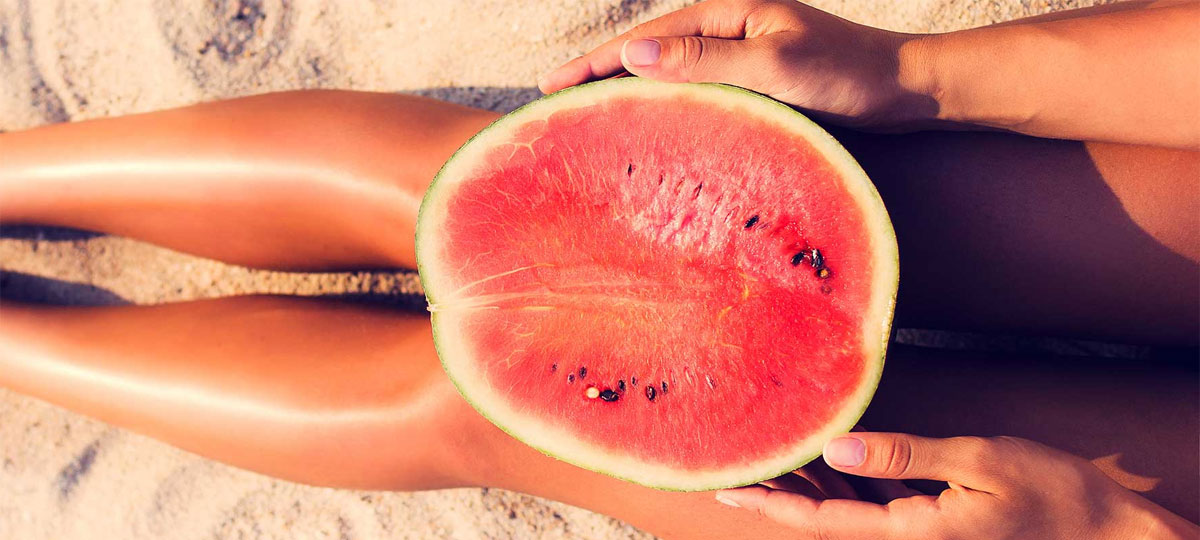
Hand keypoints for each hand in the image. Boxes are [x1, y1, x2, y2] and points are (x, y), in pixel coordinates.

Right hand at [538, 0, 933, 128]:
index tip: (552, 86)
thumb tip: (633, 56)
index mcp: (728, 11)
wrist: (904, 88)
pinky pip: (695, 85)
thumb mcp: (775, 66)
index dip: (596, 62)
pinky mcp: (755, 74)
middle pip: (649, 49)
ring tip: (587, 112)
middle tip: (553, 101)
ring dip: (628, 87)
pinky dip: (663, 101)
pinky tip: (651, 122)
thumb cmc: (847, 75)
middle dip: (600, 71)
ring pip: (669, 68)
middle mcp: (729, 24)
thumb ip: (706, 61)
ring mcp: (741, 49)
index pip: (645, 39)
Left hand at [715, 433, 1197, 539]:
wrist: (1104, 531)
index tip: (727, 488)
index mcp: (910, 531)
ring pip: (846, 510)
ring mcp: (919, 533)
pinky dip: (845, 480)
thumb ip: (904, 456)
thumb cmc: (1052, 492)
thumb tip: (835, 447)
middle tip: (735, 459)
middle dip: (779, 490)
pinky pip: (874, 504)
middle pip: (825, 516)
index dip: (772, 502)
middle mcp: (907, 538)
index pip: (823, 520)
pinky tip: (828, 456)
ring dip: (808, 483)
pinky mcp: (933, 522)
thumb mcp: (979, 462)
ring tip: (770, 451)